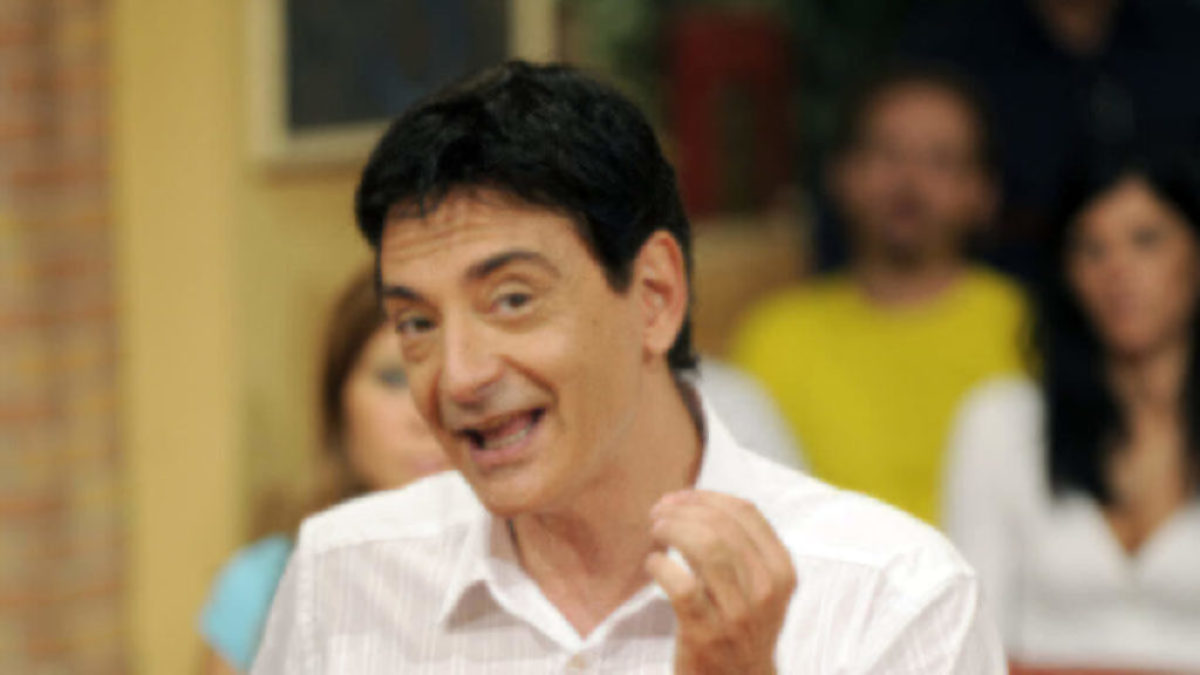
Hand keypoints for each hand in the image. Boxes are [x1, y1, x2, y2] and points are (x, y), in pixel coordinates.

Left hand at [646, 490, 795, 674]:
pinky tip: (654, 563)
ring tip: (656, 531)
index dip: (707, 497)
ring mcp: (736, 614)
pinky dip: (660, 565)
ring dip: (672, 530)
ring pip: (705, 548)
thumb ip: (742, 547)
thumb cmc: (743, 626)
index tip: (681, 498)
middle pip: (721, 527)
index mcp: (781, 572)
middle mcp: (764, 591)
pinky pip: (680, 584)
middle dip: (683, 511)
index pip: (746, 513)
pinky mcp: (705, 633)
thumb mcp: (760, 587)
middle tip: (659, 513)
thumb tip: (694, 501)